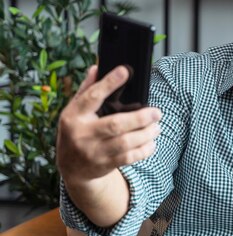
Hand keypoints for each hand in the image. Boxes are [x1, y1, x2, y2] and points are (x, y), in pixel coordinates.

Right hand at [56, 65, 161, 187]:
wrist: (72, 168)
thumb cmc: (77, 131)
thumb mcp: (75, 110)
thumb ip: (87, 90)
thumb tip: (98, 67)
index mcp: (73, 116)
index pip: (91, 96)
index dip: (109, 83)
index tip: (125, 71)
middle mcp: (82, 134)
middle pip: (115, 125)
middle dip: (139, 118)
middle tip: (156, 112)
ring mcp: (93, 152)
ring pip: (125, 143)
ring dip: (145, 134)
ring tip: (156, 127)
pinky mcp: (104, 165)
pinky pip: (128, 158)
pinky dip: (144, 150)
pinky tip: (152, 142)